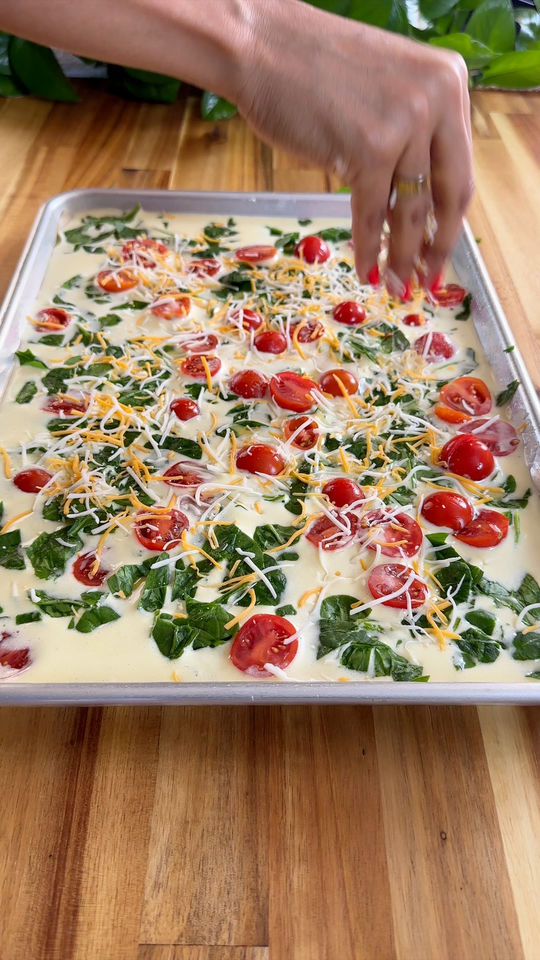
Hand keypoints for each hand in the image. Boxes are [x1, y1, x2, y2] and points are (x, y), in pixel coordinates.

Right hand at [236, 0, 472, 293]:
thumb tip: (414, 209)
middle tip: (426, 280)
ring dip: (401, 257)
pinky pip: (373, 213)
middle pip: (446, 194)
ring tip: (394, 285)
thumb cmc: (310, 71)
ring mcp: (405, 122)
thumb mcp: (384, 93)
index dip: (451, 221)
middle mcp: (436, 99)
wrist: (260, 47)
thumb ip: (409, 137)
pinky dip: (369, 247)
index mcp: (448, 82)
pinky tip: (365, 269)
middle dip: (435, 248)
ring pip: (410, 210)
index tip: (441, 251)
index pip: (458, 168)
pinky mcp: (370, 147)